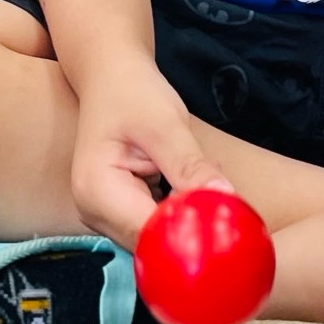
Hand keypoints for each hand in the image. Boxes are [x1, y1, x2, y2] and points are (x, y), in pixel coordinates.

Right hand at [70, 58, 231, 246]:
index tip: (226, 223)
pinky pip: (156, 228)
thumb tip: (224, 198)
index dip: (187, 235)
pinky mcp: (120, 214)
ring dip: (188, 222)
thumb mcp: (166, 124)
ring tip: (210, 191)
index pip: (147, 233)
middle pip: (151, 244)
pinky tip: (195, 191)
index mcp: (97, 191)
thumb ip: (191, 165)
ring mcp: (105, 217)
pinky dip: (180, 215)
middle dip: (191, 229)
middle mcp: (94, 212)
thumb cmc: (134, 93)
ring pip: (156, 240)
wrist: (111, 79)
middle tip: (228, 205)